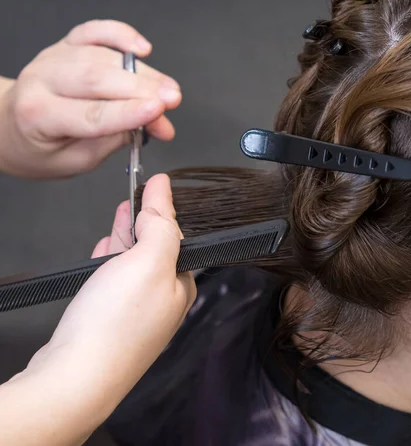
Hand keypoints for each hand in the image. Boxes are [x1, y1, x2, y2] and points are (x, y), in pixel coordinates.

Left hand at [0, 20, 181, 178]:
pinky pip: (94, 31)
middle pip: (97, 78)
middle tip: (173, 100)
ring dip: (144, 73)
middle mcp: (42, 80)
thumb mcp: (76, 161)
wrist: (10, 125)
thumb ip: (115, 140)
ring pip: (103, 57)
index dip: (128, 112)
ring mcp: (54, 58)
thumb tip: (155, 124)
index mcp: (39, 116)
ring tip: (170, 92)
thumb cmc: (41, 147)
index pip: (91, 114)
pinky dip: (120, 34)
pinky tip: (142, 48)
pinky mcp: (65, 45)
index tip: (158, 111)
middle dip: (142, 88)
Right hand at [0, 174, 194, 445]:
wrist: (77, 376)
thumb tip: (164, 186)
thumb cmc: (118, 320)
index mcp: (181, 286)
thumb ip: (161, 223)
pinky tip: (104, 253)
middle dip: (143, 223)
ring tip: (121, 218)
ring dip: (125, 240)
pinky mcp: (108, 325)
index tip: (151, 186)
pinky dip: (109, 264)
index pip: (175, 239)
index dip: (161, 212)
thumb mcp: (151, 260)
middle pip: (154, 252)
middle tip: (135, 198)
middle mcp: (162, 303)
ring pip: (131, 267)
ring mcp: (135, 316)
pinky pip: (112, 285)